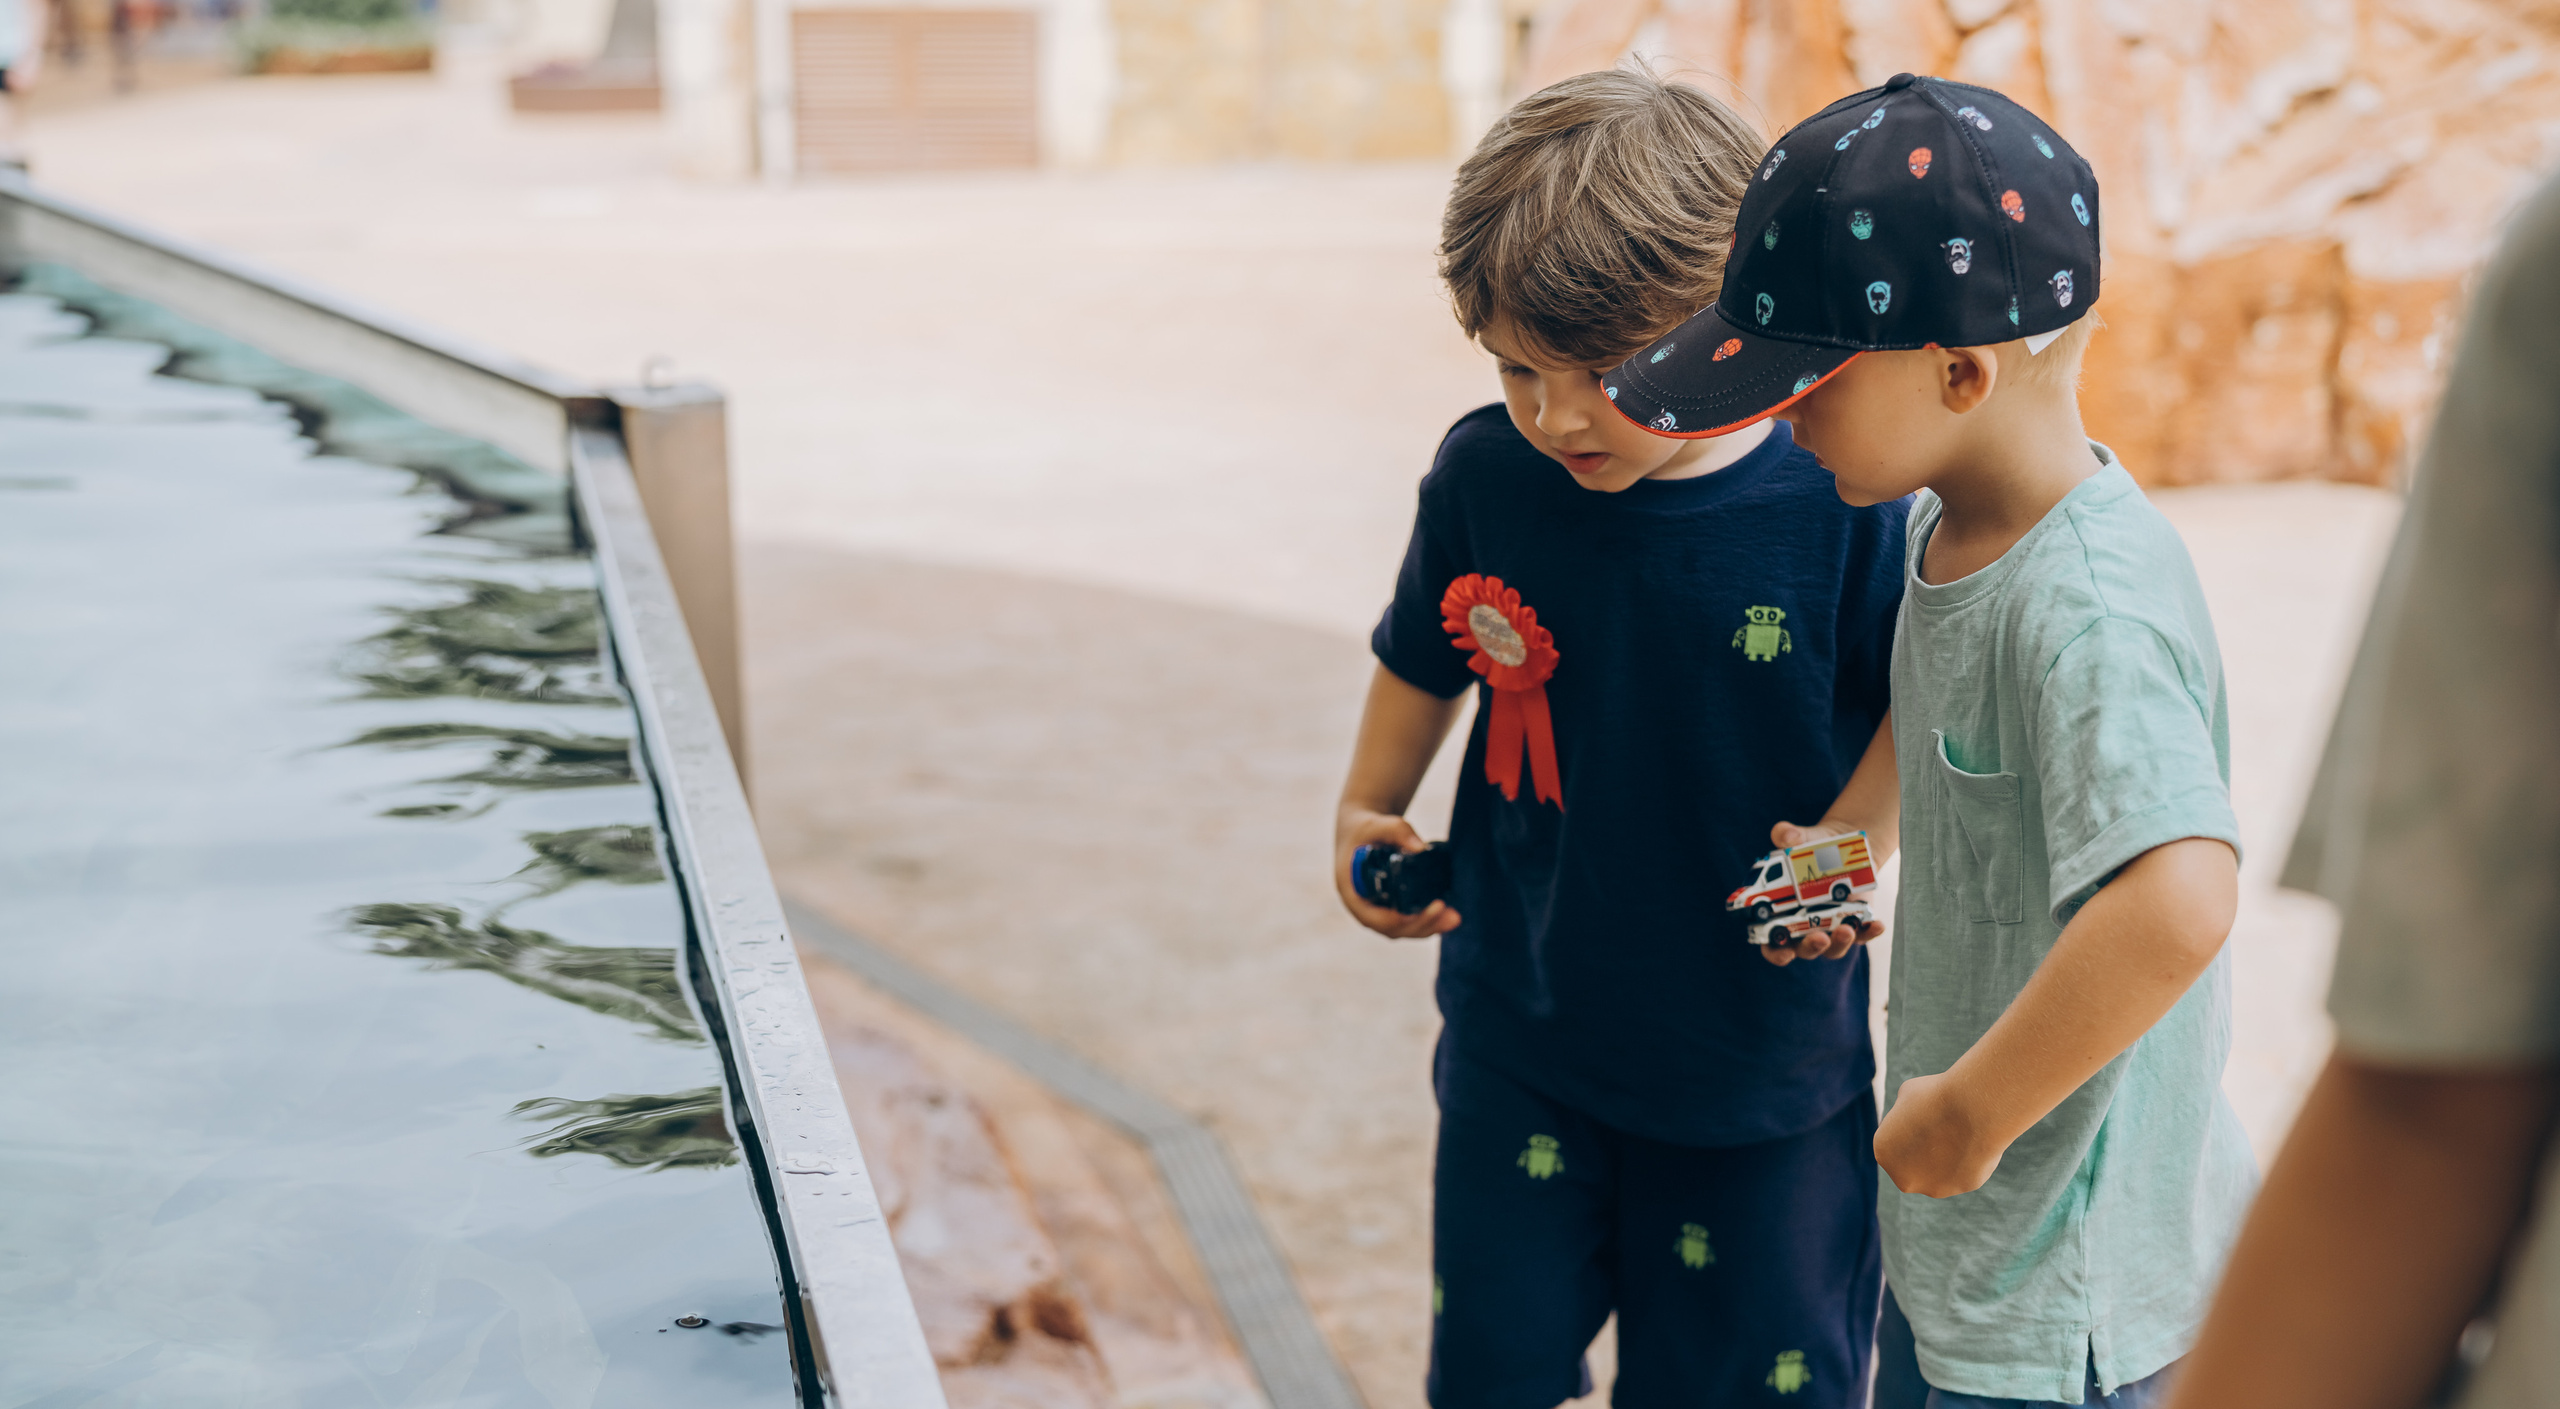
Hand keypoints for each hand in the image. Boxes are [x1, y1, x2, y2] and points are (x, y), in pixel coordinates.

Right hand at [1334, 807, 1460, 939]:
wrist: (1360, 831)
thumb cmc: (1364, 828)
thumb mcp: (1375, 824)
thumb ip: (1396, 830)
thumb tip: (1421, 848)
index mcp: (1351, 891)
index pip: (1374, 918)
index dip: (1400, 920)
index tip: (1428, 910)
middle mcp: (1363, 906)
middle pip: (1392, 928)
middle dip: (1423, 925)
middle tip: (1450, 916)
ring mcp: (1377, 910)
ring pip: (1402, 929)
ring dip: (1429, 927)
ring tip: (1454, 918)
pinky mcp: (1390, 908)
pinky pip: (1408, 922)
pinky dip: (1427, 921)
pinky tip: (1448, 916)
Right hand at [1759, 816, 1886, 966]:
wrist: (1842, 846)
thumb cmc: (1811, 848)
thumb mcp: (1800, 839)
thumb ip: (1787, 836)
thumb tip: (1784, 835)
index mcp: (1780, 915)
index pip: (1772, 945)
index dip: (1776, 952)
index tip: (1785, 951)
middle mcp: (1803, 927)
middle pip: (1805, 950)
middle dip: (1812, 947)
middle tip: (1820, 938)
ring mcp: (1830, 928)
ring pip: (1834, 948)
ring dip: (1840, 943)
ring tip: (1847, 928)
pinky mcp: (1853, 922)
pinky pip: (1862, 934)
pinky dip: (1869, 932)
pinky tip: (1877, 924)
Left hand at [1875, 1071, 2006, 1197]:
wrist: (1971, 1107)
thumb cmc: (1937, 1095)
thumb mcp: (1908, 1095)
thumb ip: (1904, 1114)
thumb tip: (1909, 1119)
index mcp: (1884, 1153)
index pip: (1895, 1144)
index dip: (1911, 1129)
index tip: (1926, 1116)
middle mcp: (1904, 1177)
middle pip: (1914, 1165)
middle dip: (1925, 1152)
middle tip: (1944, 1127)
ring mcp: (1933, 1187)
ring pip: (1940, 1173)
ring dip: (1947, 1158)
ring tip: (1961, 1131)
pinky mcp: (1961, 1188)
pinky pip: (1964, 1173)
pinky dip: (1970, 1159)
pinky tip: (1975, 1140)